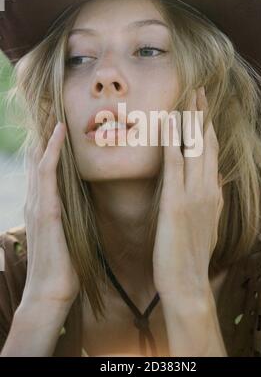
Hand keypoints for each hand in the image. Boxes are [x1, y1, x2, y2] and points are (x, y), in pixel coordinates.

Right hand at [22, 119, 79, 306]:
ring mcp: (38, 204)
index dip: (50, 145)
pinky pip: (47, 172)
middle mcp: (36, 200)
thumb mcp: (68, 234)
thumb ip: (70, 216)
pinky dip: (51, 150)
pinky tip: (58, 132)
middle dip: (44, 134)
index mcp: (43, 206)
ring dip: (46, 134)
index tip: (59, 123)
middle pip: (38, 158)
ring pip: (39, 159)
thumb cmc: (64, 267)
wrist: (51, 293)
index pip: (44, 168)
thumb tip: (83, 202)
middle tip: (52, 107)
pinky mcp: (46, 210)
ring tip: (53, 109)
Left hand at [152, 86, 223, 299]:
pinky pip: (174, 164)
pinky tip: (169, 121)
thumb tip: (218, 177)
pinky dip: (172, 140)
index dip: (207, 127)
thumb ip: (213, 197)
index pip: (211, 152)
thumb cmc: (191, 254)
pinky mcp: (176, 202)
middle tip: (199, 89)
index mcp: (213, 192)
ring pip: (194, 148)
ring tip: (189, 94)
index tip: (203, 108)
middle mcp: (207, 188)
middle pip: (206, 143)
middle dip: (202, 114)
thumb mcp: (208, 222)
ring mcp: (194, 194)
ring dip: (191, 119)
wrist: (187, 282)